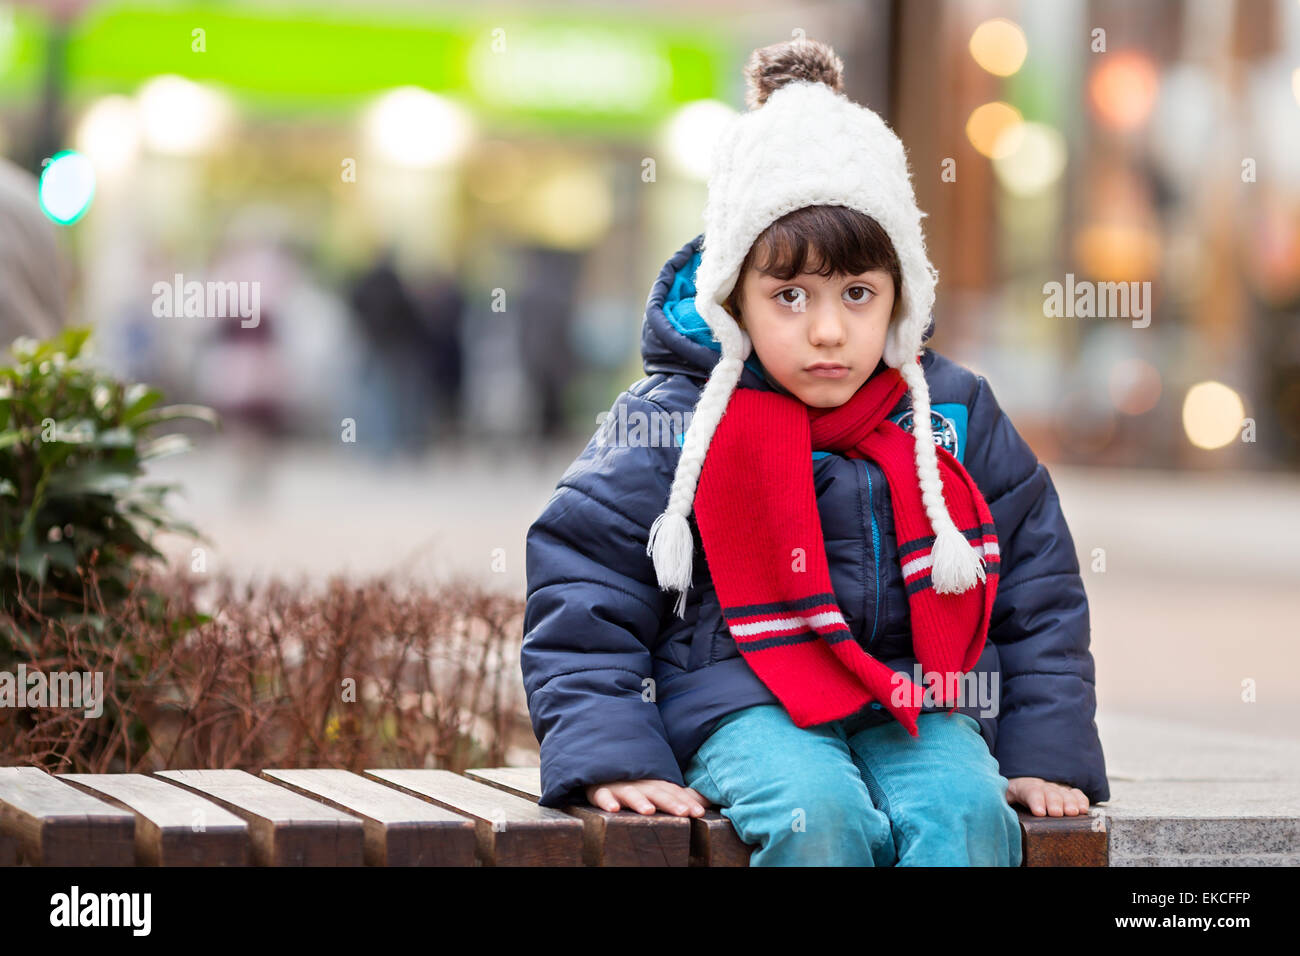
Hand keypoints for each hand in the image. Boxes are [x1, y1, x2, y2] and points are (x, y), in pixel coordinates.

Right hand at [584, 779, 710, 816]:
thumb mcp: (657, 786)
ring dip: (639, 801)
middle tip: (683, 813)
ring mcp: (619, 785)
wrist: (602, 765)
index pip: (674, 791)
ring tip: (649, 811)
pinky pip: (601, 795)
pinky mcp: (599, 789)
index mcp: (655, 782)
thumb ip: (678, 795)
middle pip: (656, 791)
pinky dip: (606, 801)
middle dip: (670, 802)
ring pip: (630, 793)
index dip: (686, 801)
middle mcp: (640, 783)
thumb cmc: (634, 782)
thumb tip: (706, 802)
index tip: (699, 812)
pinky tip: (613, 809)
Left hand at [1005, 776, 1089, 816]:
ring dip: (1069, 802)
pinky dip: (1080, 800)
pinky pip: (1076, 794)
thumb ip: (1000, 802)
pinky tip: (1083, 808)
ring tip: (1072, 812)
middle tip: (1057, 812)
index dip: (1035, 800)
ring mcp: (1055, 789)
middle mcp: (1041, 786)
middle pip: (1049, 792)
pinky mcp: (1067, 793)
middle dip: (1053, 802)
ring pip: (1063, 793)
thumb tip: (996, 810)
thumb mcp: (1002, 799)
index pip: (1029, 791)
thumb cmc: (1012, 798)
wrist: (1022, 787)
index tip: (1039, 811)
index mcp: (1022, 788)